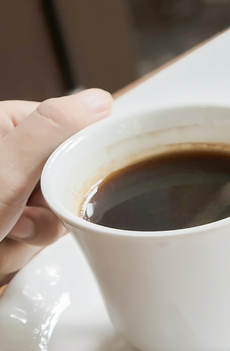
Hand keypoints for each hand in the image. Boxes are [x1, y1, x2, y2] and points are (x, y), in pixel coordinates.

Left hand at [0, 90, 112, 284]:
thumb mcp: (4, 172)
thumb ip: (53, 131)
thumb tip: (99, 100)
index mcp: (4, 126)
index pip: (72, 133)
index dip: (78, 164)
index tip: (63, 185)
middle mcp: (6, 156)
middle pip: (68, 178)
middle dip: (50, 210)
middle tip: (19, 217)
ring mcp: (5, 192)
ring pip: (55, 213)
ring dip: (32, 236)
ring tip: (2, 235)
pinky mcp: (5, 223)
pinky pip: (37, 238)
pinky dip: (19, 251)